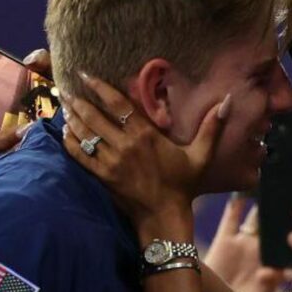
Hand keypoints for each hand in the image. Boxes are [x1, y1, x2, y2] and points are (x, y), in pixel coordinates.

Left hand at [61, 73, 230, 238]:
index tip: (86, 75)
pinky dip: (71, 143)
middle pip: (95, 117)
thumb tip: (227, 101)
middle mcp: (125, 146)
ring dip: (72, 118)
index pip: (118, 105)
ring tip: (64, 105)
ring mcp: (111, 162)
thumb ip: (212, 128)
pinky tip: (65, 133)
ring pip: (85, 134)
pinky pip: (80, 156)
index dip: (100, 88)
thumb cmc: (182, 185)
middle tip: (66, 88)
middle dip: (79, 101)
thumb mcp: (201, 156)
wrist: (164, 216)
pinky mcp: (102, 177)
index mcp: (146, 135)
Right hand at [204, 194, 283, 291]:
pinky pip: (232, 217)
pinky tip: (242, 188)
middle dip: (289, 208)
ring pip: (258, 218)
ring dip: (265, 203)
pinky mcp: (225, 240)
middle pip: (280, 224)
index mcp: (276, 265)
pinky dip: (236, 203)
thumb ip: (266, 288)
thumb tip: (273, 272)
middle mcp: (262, 251)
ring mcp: (244, 244)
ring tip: (274, 182)